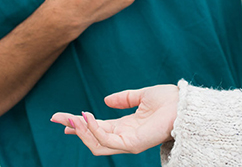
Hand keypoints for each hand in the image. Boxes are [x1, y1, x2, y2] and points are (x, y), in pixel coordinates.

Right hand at [51, 84, 178, 154]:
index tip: (61, 118)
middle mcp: (124, 137)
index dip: (79, 123)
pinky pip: (106, 140)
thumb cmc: (169, 101)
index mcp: (125, 126)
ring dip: (80, 130)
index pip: (97, 128)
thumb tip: (106, 100)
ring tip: (70, 117)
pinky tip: (86, 117)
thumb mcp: (142, 96)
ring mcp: (127, 143)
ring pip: (95, 143)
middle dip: (74, 128)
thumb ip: (124, 98)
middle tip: (57, 118)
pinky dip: (93, 130)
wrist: (184, 104)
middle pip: (92, 137)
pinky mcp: (132, 145)